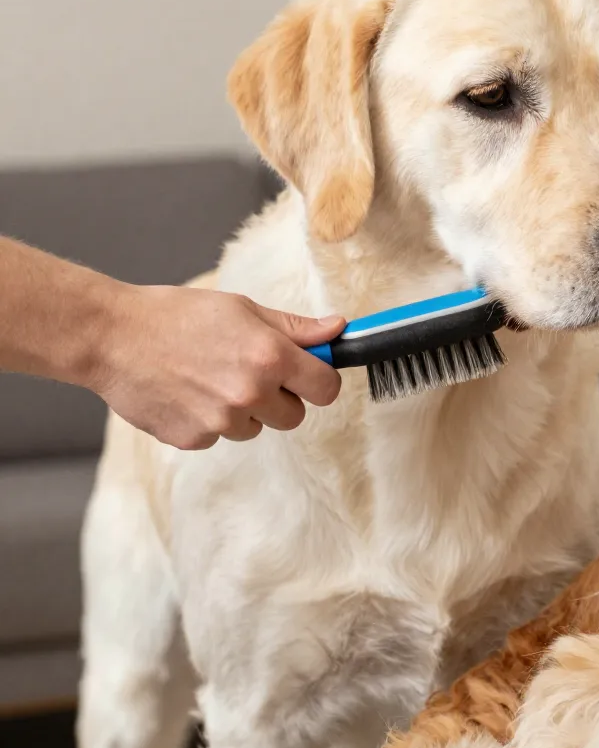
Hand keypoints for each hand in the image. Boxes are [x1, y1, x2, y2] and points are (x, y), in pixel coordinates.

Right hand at [90, 285, 344, 449]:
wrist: (110, 336)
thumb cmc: (176, 315)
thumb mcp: (242, 309)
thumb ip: (295, 328)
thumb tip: (338, 330)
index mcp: (270, 357)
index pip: (326, 389)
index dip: (320, 381)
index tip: (309, 376)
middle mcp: (250, 393)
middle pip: (294, 416)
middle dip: (280, 398)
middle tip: (249, 372)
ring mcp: (221, 421)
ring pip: (255, 428)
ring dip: (243, 411)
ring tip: (208, 378)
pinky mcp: (194, 439)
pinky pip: (219, 437)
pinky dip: (209, 421)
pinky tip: (186, 393)